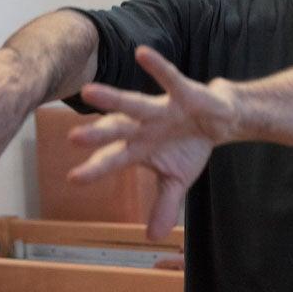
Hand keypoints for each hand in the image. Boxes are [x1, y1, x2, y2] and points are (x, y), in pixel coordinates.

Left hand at [67, 46, 239, 239]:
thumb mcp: (178, 179)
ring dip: (113, 99)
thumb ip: (164, 205)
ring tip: (89, 92)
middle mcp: (144, 126)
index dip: (95, 169)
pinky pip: (169, 78)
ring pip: (134, 104)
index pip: (113, 160)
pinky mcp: (182, 93)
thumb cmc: (189, 145)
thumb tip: (153, 237)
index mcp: (139, 147)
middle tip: (71, 138)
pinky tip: (141, 53)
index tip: (74, 179)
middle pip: (117, 131)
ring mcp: (161, 109)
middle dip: (97, 135)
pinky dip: (157, 66)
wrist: (220, 120)